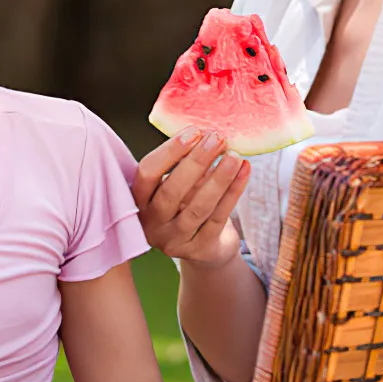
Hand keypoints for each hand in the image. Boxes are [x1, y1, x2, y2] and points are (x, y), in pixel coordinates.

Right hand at [133, 130, 249, 268]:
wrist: (203, 247)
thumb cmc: (186, 206)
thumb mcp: (175, 185)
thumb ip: (180, 164)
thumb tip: (204, 132)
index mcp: (138, 202)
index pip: (146, 174)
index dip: (169, 153)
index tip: (193, 132)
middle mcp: (151, 224)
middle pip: (171, 192)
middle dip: (196, 162)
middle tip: (217, 139)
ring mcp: (173, 241)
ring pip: (198, 208)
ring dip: (218, 179)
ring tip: (234, 155)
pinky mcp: (199, 250)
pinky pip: (218, 218)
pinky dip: (233, 192)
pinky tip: (244, 171)